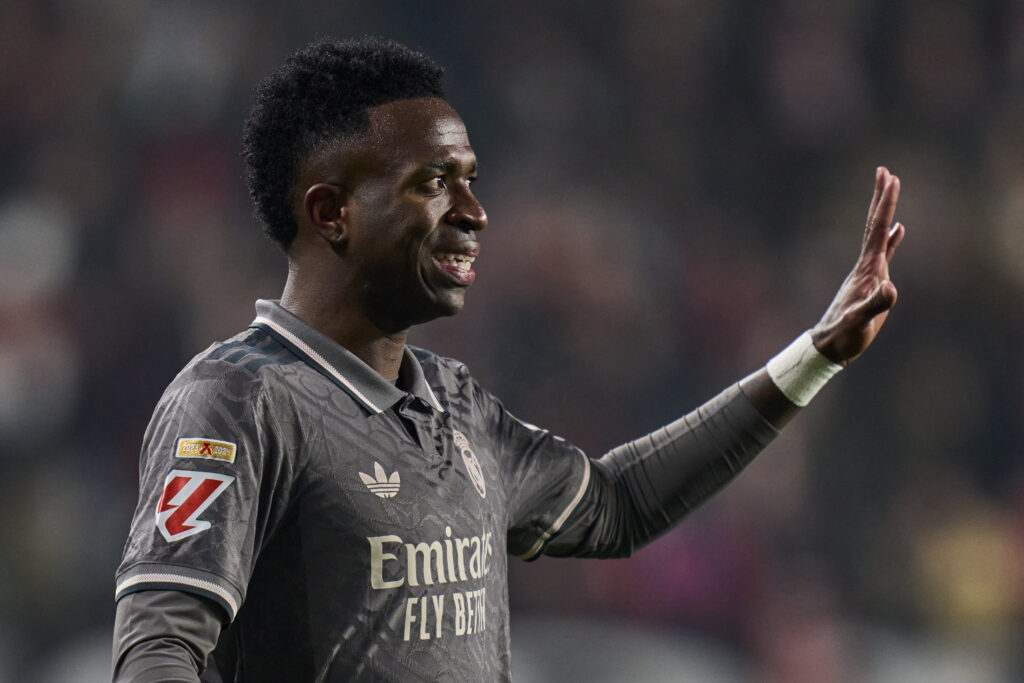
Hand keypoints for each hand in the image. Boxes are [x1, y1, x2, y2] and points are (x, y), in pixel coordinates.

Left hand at [811, 167, 904, 364]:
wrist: (829, 346)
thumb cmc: (845, 336)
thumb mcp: (861, 322)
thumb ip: (875, 305)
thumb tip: (891, 288)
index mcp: (867, 269)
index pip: (877, 230)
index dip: (886, 205)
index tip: (892, 179)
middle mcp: (866, 265)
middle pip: (874, 224)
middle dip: (881, 198)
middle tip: (885, 171)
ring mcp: (868, 272)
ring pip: (878, 234)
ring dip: (885, 212)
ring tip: (890, 190)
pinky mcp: (871, 282)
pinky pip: (884, 253)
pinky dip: (891, 239)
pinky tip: (898, 230)